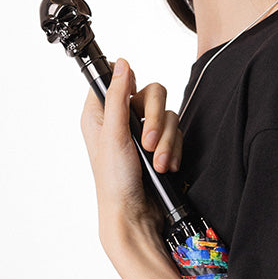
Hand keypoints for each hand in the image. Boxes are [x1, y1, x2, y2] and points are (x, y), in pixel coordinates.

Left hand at [80, 57, 183, 255]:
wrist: (135, 215)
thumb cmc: (114, 183)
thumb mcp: (112, 135)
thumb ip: (117, 96)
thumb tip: (121, 63)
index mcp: (100, 114)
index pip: (115, 79)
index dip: (127, 83)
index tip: (133, 97)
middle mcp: (121, 119)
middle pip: (152, 93)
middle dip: (156, 119)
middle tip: (149, 142)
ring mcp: (143, 132)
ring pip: (168, 114)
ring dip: (167, 140)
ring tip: (158, 162)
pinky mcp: (162, 144)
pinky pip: (178, 132)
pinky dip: (174, 150)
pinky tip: (166, 166)